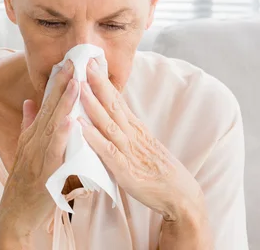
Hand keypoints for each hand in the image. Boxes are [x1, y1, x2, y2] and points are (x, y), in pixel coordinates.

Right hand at [0, 60, 76, 242]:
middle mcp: (34, 140)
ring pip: (53, 124)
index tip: (68, 63)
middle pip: (50, 108)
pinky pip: (55, 151)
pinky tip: (70, 120)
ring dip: (64, 103)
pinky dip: (62, 135)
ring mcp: (38, 155)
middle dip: (62, 84)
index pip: (47, 104)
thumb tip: (29, 102)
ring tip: (75, 82)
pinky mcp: (44, 172)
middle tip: (73, 61)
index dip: (58, 83)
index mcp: (33, 134)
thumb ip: (28, 125)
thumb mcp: (25, 149)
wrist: (15, 213)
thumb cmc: (25, 183)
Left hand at [78, 58, 205, 222]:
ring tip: (79, 87)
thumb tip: (111, 116)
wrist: (180, 195)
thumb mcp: (142, 144)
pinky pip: (107, 151)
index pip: (117, 100)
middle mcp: (132, 134)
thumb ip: (126, 131)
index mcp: (135, 128)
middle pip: (113, 104)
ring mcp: (129, 151)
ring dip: (92, 104)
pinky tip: (80, 127)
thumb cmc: (157, 170)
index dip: (104, 82)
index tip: (92, 63)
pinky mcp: (125, 169)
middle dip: (97, 84)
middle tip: (83, 63)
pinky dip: (93, 138)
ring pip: (108, 123)